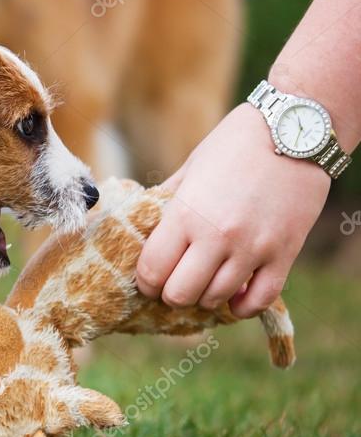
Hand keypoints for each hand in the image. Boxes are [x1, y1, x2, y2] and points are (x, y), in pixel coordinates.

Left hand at [137, 103, 330, 316]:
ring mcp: (253, 248)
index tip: (149, 278)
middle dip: (171, 294)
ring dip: (205, 297)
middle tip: (175, 283)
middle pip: (180, 294)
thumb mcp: (190, 168)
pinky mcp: (284, 254)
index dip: (145, 281)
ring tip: (205, 282)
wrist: (293, 130)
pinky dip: (242, 306)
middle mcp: (217, 237)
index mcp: (186, 214)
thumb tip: (143, 227)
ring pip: (216, 299)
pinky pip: (259, 300)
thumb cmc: (234, 144)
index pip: (152, 270)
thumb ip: (166, 202)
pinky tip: (235, 297)